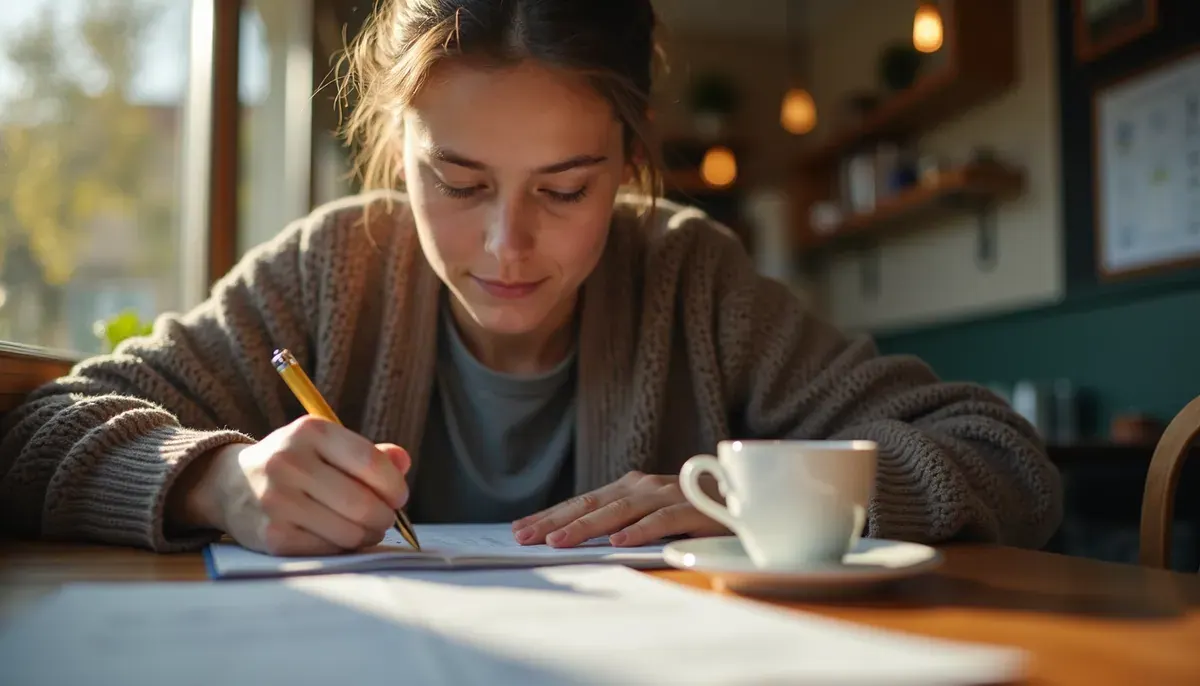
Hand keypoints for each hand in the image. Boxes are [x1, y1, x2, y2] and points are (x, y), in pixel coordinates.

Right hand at [178, 416, 410, 555]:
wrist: (229, 484)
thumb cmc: (294, 464)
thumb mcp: (326, 446)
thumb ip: (369, 454)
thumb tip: (403, 462)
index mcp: (311, 431)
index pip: (371, 463)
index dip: (395, 486)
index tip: (399, 497)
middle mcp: (290, 462)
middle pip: (363, 503)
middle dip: (385, 517)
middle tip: (386, 519)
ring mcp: (277, 500)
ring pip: (349, 531)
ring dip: (369, 535)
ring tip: (367, 530)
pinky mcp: (272, 535)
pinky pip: (328, 549)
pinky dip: (344, 548)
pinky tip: (342, 538)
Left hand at [510, 471, 728, 547]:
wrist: (747, 498)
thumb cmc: (692, 512)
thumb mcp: (650, 515)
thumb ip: (619, 522)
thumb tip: (570, 538)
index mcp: (629, 487)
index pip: (581, 502)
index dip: (550, 515)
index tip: (519, 530)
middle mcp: (643, 485)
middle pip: (592, 504)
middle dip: (555, 521)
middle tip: (525, 538)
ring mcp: (667, 494)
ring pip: (620, 510)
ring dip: (587, 526)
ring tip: (559, 541)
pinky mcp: (693, 508)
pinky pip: (663, 519)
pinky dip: (640, 530)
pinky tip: (618, 542)